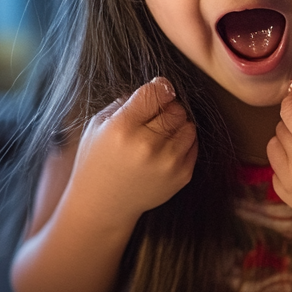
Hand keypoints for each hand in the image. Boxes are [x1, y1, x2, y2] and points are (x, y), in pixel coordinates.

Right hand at [67, 77, 197, 220]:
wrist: (104, 205)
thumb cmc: (98, 160)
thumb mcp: (98, 125)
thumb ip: (127, 102)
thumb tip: (158, 88)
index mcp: (122, 128)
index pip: (157, 92)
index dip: (159, 87)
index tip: (157, 90)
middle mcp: (147, 146)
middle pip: (176, 108)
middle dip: (167, 108)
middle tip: (154, 118)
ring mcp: (167, 163)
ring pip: (189, 125)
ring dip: (177, 125)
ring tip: (159, 135)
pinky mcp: (181, 176)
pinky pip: (193, 145)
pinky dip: (182, 142)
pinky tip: (163, 150)